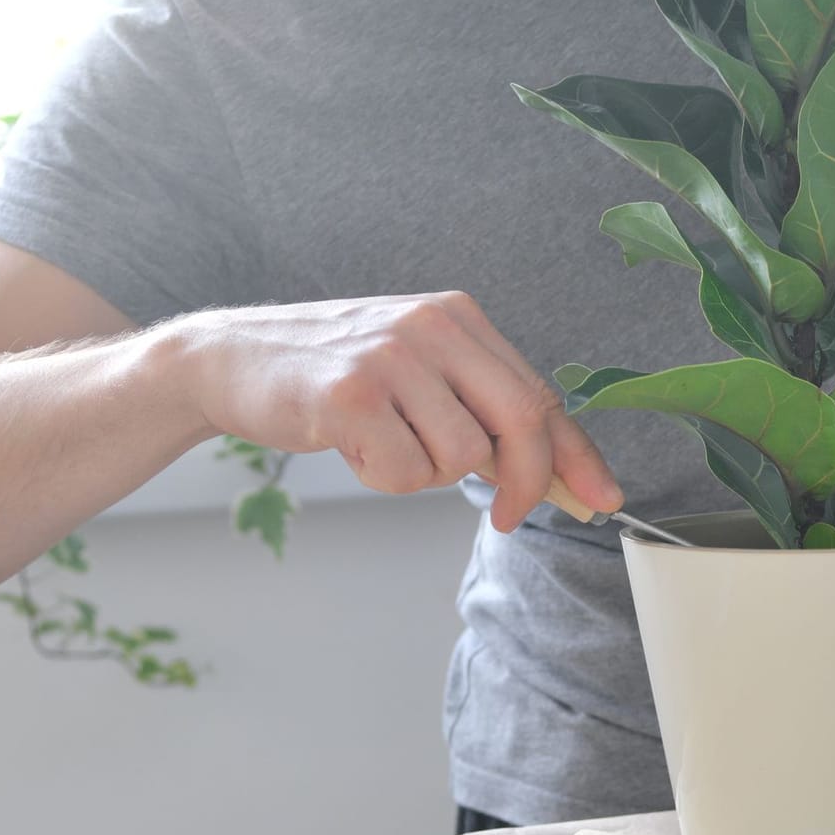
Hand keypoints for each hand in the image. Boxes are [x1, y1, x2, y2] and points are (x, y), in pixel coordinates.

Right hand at [179, 292, 621, 531]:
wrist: (232, 358)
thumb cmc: (334, 376)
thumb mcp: (418, 374)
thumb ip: (482, 411)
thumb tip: (559, 476)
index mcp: (457, 318)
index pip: (539, 393)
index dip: (576, 454)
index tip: (603, 498)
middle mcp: (431, 328)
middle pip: (521, 422)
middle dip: (527, 483)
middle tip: (508, 517)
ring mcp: (390, 358)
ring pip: (461, 457)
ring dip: (428, 474)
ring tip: (386, 445)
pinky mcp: (350, 395)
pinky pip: (405, 473)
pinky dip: (385, 479)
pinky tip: (354, 449)